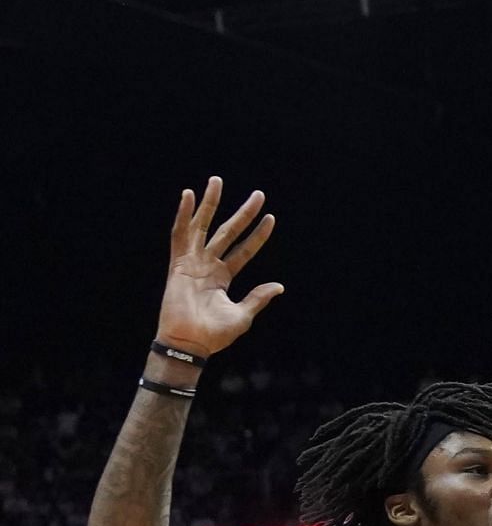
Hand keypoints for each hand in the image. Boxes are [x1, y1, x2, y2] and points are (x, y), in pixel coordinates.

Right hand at [155, 177, 283, 358]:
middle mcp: (208, 265)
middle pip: (228, 232)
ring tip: (217, 181)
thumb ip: (258, 298)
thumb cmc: (214, 335)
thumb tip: (279, 286)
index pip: (244, 249)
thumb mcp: (243, 315)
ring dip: (209, 204)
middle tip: (259, 194)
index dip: (258, 235)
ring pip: (202, 226)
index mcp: (223, 277)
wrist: (191, 344)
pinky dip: (183, 214)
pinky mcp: (178, 263)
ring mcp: (192, 262)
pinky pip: (180, 234)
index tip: (271, 218)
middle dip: (242, 213)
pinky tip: (188, 195)